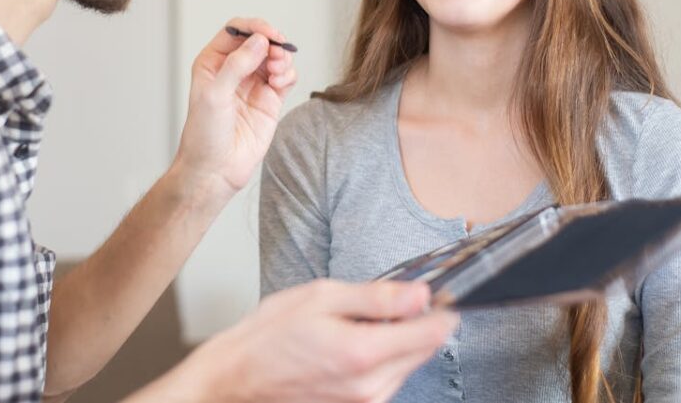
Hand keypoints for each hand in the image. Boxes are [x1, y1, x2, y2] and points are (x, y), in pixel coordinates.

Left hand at [173, 17, 297, 199]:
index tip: (269, 35)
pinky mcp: (270, 100)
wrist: (216, 169)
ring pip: (275, 57)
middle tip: (278, 55)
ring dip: (282, 58)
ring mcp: (253, 84)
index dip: (254, 28)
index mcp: (213, 62)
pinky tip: (281, 82)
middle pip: (259, 41)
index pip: (236, 31)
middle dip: (272, 43)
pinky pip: (285, 77)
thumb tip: (260, 41)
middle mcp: (233, 69)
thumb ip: (237, 65)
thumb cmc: (205, 134)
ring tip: (279, 71)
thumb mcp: (215, 94)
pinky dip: (288, 74)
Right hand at [183, 280, 457, 402]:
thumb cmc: (271, 334)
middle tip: (384, 304)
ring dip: (397, 342)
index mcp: (363, 352)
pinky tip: (352, 346)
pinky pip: (390, 380)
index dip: (440, 309)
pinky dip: (382, 359)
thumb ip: (377, 296)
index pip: (433, 333)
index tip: (432, 294)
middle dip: (415, 323)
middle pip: (425, 350)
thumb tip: (421, 294)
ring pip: (408, 365)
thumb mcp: (322, 297)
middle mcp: (371, 386)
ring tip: (357, 326)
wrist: (240, 377)